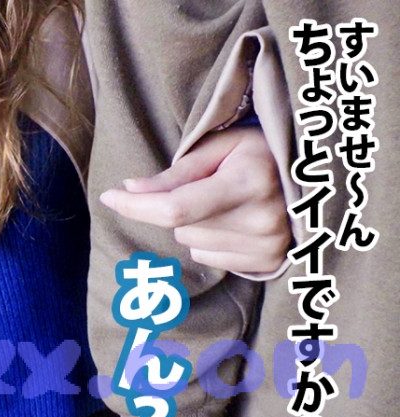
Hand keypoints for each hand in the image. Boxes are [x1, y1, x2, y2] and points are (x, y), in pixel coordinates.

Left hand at [99, 126, 290, 273]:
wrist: (313, 173)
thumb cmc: (258, 152)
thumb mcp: (219, 147)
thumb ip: (175, 173)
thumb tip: (130, 190)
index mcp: (249, 182)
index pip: (176, 207)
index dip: (136, 206)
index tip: (109, 197)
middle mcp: (261, 219)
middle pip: (180, 227)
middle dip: (179, 207)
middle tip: (211, 184)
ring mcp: (268, 245)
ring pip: (191, 244)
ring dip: (196, 225)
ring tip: (229, 202)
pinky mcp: (269, 262)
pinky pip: (209, 258)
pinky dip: (212, 241)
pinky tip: (237, 221)